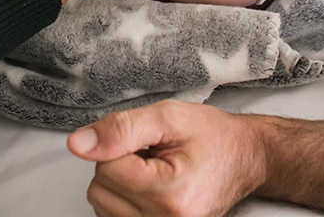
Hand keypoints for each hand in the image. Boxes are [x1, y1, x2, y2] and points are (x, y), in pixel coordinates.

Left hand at [68, 100, 265, 216]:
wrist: (245, 158)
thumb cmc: (213, 138)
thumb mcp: (168, 117)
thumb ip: (120, 128)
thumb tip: (78, 143)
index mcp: (169, 194)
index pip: (105, 167)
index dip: (123, 145)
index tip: (150, 144)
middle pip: (100, 190)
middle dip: (119, 166)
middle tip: (154, 157)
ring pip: (102, 207)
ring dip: (122, 185)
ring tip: (155, 172)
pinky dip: (125, 201)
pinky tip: (150, 188)